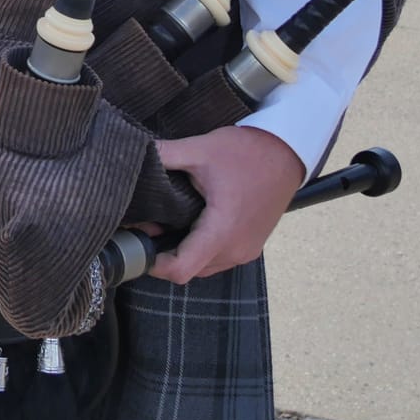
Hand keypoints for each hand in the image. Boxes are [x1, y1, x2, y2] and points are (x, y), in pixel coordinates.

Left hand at [147, 125, 305, 284]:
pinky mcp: (252, 244)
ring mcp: (247, 250)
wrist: (287, 151)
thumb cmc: (247, 152)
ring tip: (166, 221)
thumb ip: (164, 155)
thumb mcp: (200, 149)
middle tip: (148, 224)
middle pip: (190, 270)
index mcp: (222, 231)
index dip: (154, 264)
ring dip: (184, 251)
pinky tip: (190, 221)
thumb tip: (132, 154)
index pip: (181, 270)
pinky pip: (220, 257)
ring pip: (205, 265)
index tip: (138, 244)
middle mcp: (236, 249)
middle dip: (165, 254)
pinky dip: (202, 247)